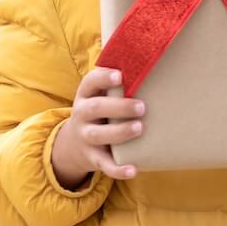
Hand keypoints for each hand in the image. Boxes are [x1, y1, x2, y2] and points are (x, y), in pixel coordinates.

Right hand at [51, 67, 144, 188]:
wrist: (74, 145)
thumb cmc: (100, 112)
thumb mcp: (100, 96)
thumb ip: (118, 83)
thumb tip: (152, 55)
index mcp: (86, 96)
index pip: (89, 82)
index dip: (103, 78)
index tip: (120, 75)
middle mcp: (82, 115)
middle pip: (95, 108)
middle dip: (118, 107)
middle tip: (142, 106)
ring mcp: (86, 137)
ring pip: (99, 135)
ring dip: (120, 132)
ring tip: (139, 128)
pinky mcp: (92, 158)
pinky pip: (104, 165)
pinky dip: (118, 169)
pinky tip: (134, 170)